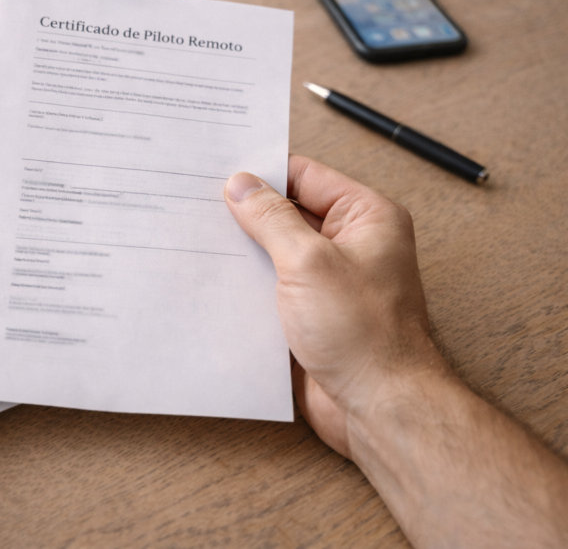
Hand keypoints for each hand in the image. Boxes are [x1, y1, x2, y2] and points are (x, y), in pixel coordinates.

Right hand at [224, 155, 443, 456]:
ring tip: (199, 240)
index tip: (219, 172)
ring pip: (274, 251)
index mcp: (365, 217)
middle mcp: (350, 244)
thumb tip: (242, 185)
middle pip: (287, 212)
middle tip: (200, 204)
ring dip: (243, 250)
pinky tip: (215, 280)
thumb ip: (271, 219)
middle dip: (246, 213)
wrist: (378, 407)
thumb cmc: (365, 334)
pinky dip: (246, 283)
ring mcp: (328, 280)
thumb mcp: (309, 262)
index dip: (262, 173)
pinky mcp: (309, 312)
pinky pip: (271, 286)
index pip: (305, 176)